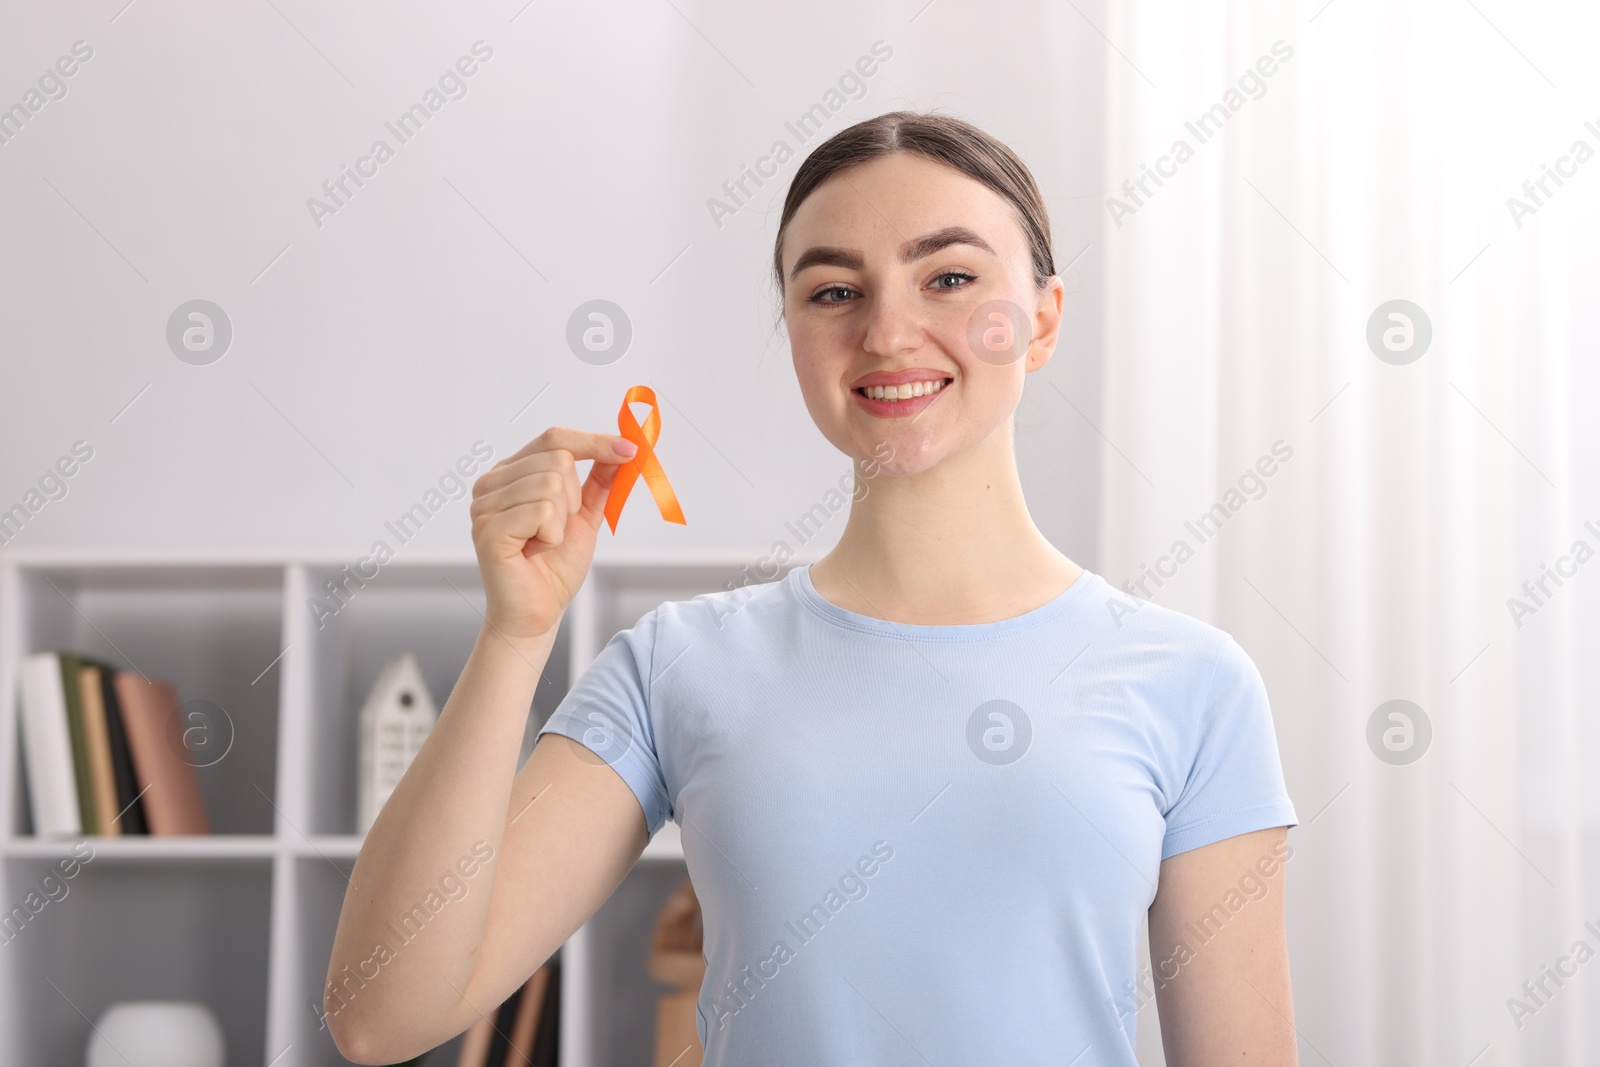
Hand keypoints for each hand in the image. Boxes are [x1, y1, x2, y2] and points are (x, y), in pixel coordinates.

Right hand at [469, 427, 638, 643]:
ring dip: (561, 522)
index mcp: (511, 473)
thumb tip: (621, 449)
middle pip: (558, 459)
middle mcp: (491, 483)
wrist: (537, 614)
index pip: (554, 438)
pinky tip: (534, 552)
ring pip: (552, 485)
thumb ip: (598, 481)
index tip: (629, 450)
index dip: (594, 442)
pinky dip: (551, 537)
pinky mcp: (488, 528)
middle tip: (556, 530)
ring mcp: (484, 504)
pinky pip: (542, 512)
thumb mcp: (584, 516)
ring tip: (543, 543)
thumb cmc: (554, 568)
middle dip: (573, 499)